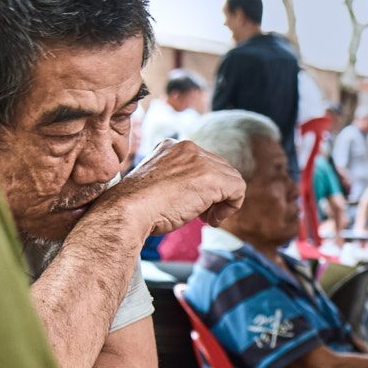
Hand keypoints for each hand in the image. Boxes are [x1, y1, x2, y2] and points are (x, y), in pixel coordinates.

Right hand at [92, 139, 245, 238]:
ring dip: (223, 202)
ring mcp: (200, 161)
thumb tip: (193, 195)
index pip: (202, 162)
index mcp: (170, 146)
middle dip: (215, 194)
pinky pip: (239, 188)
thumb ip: (175, 182)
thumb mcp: (155, 186)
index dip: (203, 187)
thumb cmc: (135, 207)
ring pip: (231, 179)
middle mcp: (187, 148)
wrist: (128, 210)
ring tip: (208, 219)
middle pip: (220, 169)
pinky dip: (232, 206)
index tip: (191, 204)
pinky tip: (213, 220)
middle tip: (203, 216)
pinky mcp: (212, 178)